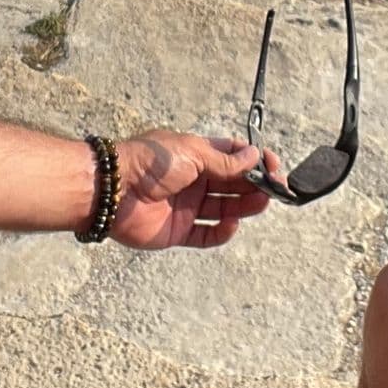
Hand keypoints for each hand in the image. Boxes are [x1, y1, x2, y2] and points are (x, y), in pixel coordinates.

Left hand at [111, 130, 280, 249]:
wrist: (113, 190)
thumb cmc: (149, 162)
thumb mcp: (192, 153)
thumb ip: (224, 161)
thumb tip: (254, 156)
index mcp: (195, 155)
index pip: (232, 156)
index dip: (253, 160)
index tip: (272, 165)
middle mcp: (193, 180)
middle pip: (232, 183)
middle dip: (255, 184)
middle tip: (275, 188)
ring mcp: (186, 206)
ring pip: (224, 208)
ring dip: (244, 206)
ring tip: (261, 203)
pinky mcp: (178, 230)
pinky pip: (206, 234)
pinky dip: (222, 232)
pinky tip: (231, 224)